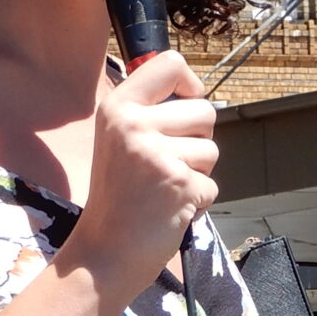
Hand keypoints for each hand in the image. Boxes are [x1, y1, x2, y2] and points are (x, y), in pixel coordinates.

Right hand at [77, 51, 219, 282]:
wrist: (104, 252)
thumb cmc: (120, 196)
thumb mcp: (120, 140)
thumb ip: (150, 112)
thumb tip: (194, 90)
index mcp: (118, 107)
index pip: (171, 63)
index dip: (190, 85)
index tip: (184, 106)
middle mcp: (132, 124)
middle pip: (204, 110)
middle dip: (199, 140)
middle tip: (169, 165)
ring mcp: (155, 154)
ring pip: (212, 149)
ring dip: (199, 173)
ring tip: (166, 189)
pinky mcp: (178, 183)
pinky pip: (212, 184)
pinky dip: (198, 201)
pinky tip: (170, 209)